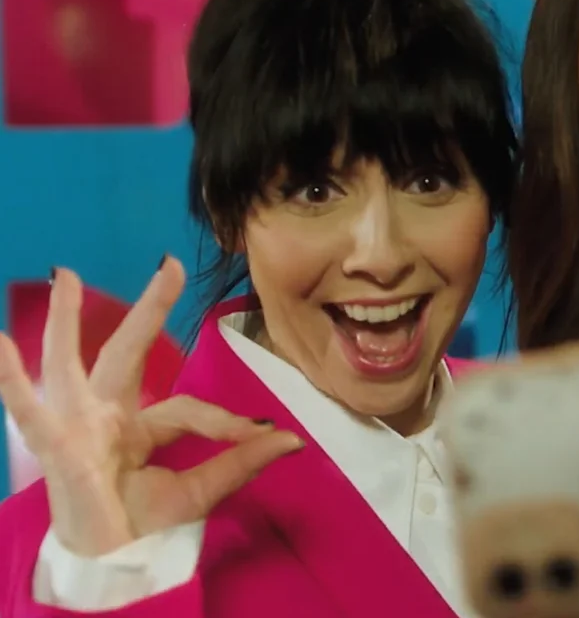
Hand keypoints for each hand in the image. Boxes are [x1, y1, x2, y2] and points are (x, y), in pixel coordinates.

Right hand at [0, 259, 302, 555]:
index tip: (260, 432)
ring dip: (68, 321)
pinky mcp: (59, 445)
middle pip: (128, 354)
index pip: (186, 408)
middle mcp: (106, 416)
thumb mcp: (201, 489)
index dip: (224, 420)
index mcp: (140, 427)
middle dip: (149, 310)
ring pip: (72, 365)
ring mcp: (78, 427)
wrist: (114, 568)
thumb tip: (294, 438)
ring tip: (66, 276)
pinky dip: (12, 379)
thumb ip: (241, 461)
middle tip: (170, 266)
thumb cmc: (146, 527)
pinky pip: (31, 410)